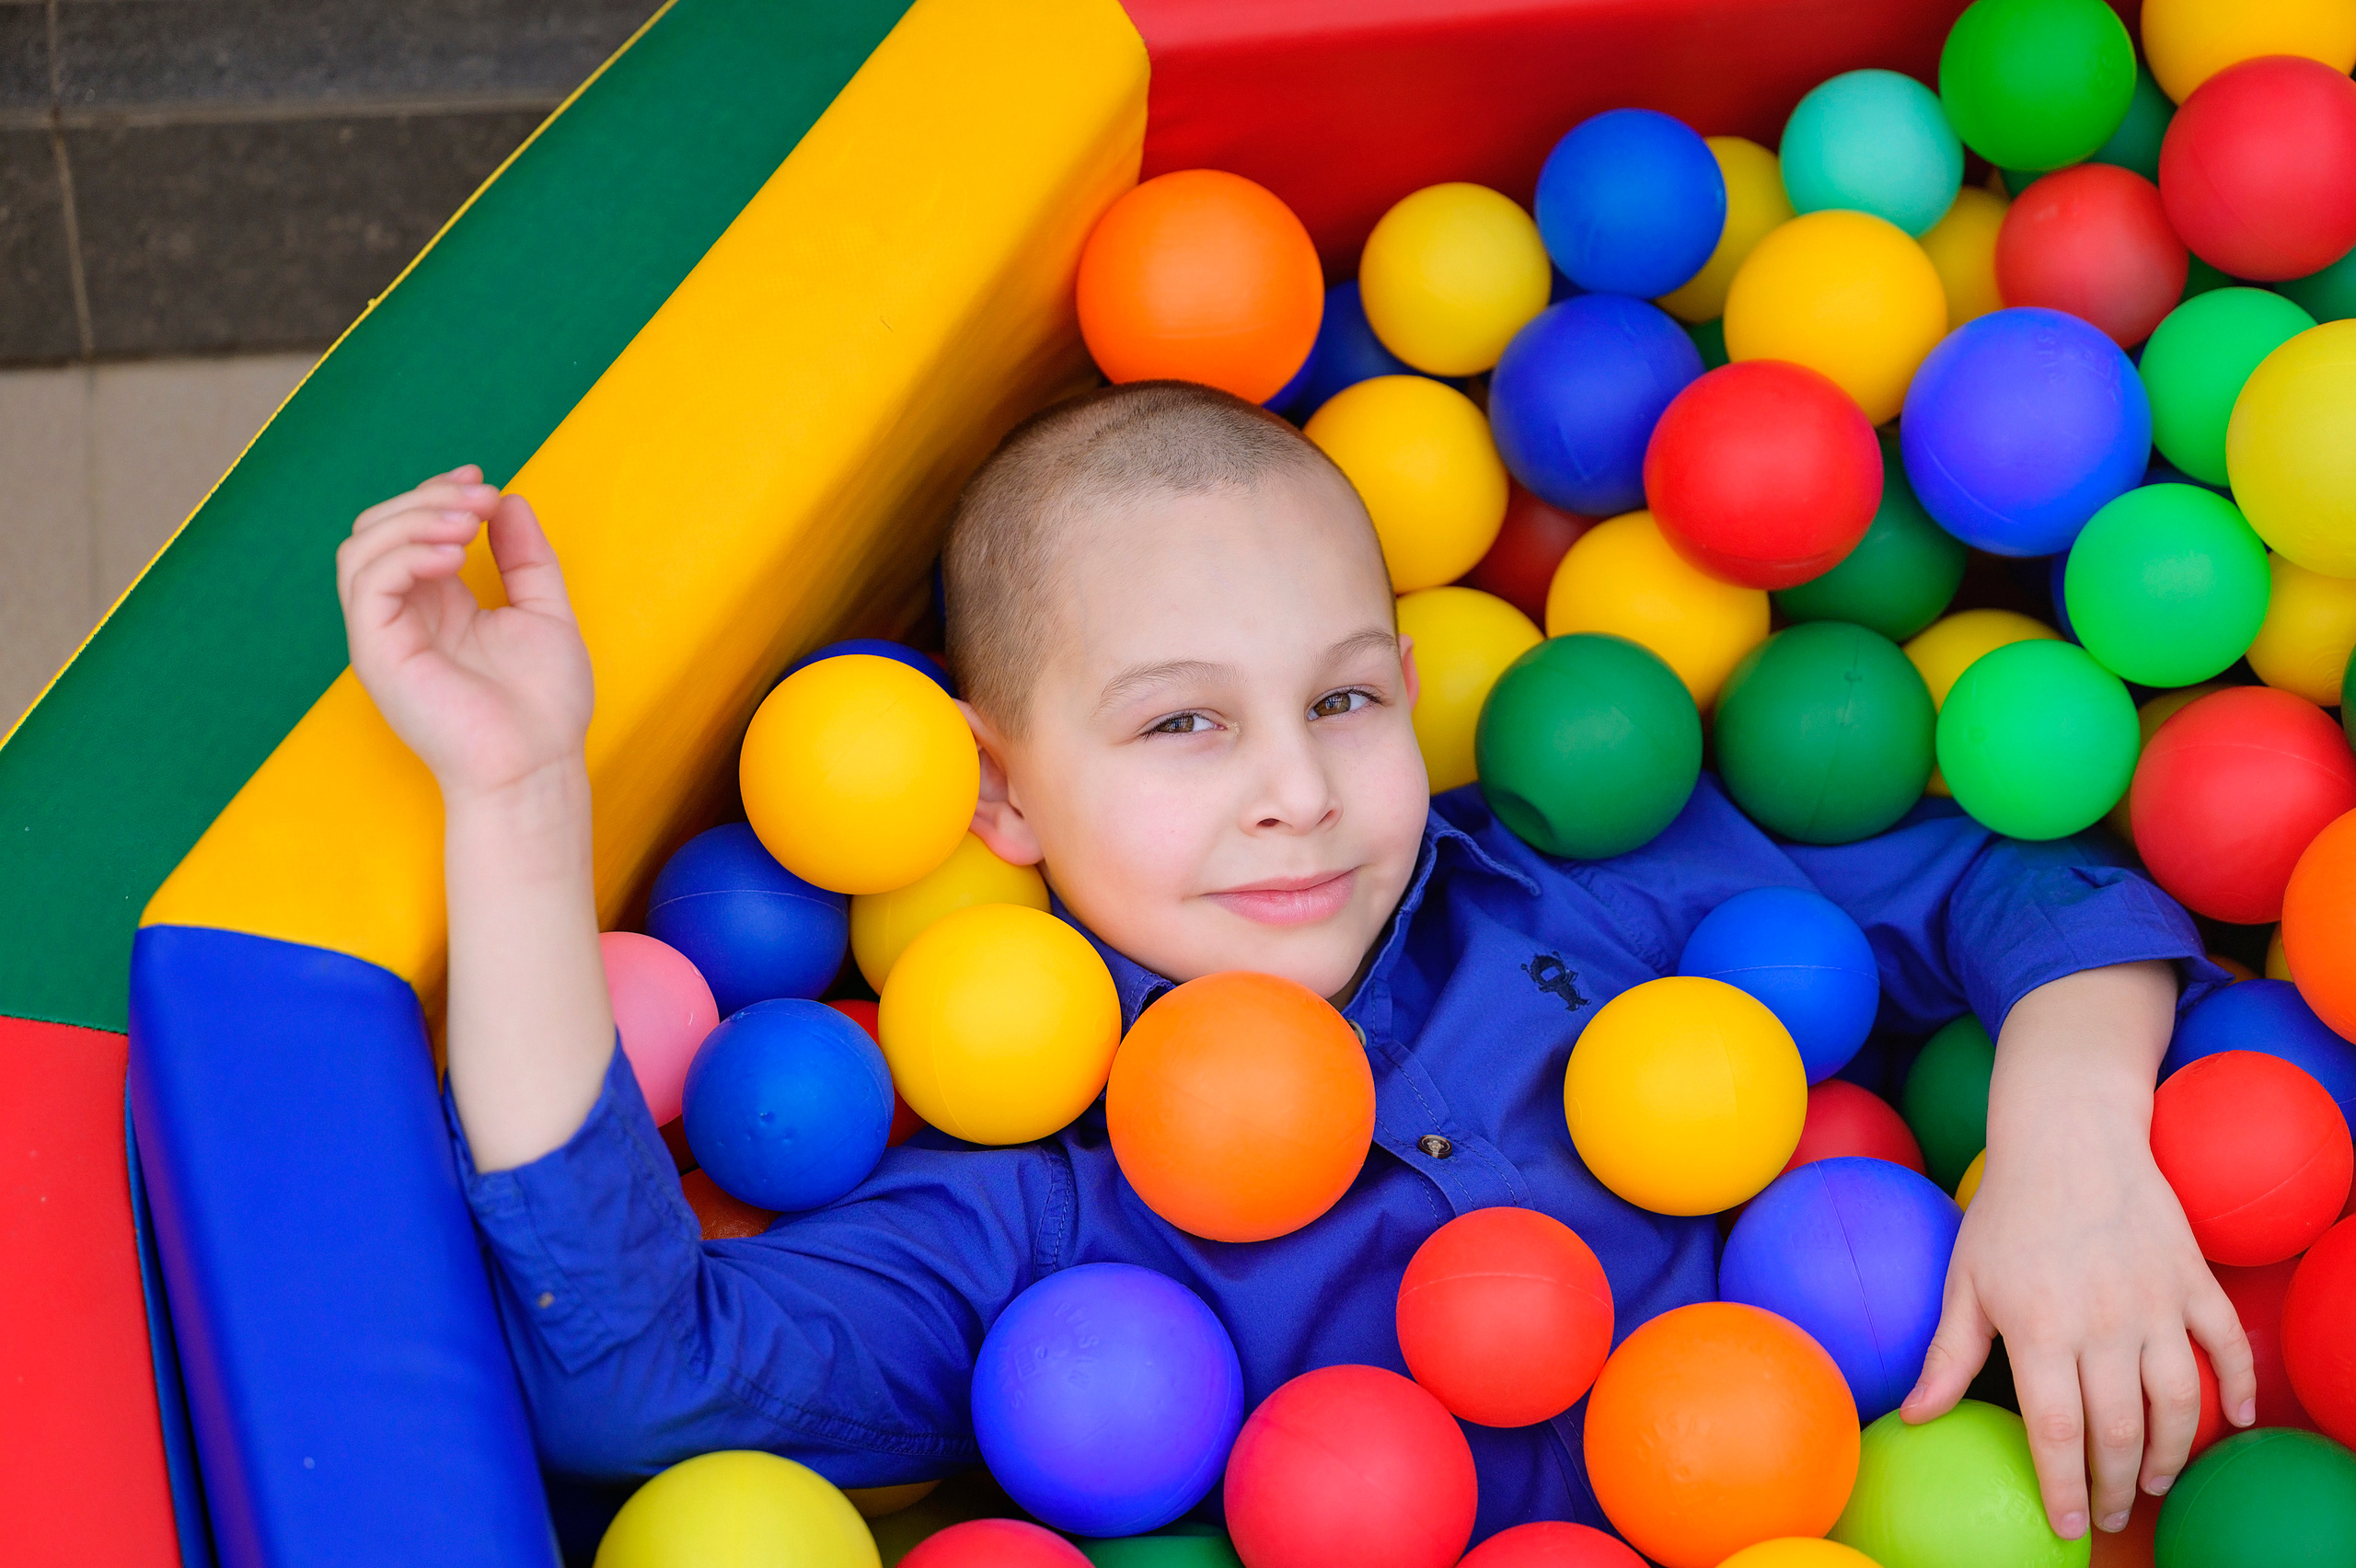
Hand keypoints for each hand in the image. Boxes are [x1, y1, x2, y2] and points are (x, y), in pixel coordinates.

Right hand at [336, 465, 592, 799]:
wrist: (538, 765)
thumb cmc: (544, 705)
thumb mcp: (544, 611)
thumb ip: (525, 557)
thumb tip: (509, 500)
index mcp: (436, 604)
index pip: (410, 530)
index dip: (437, 495)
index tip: (484, 481)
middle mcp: (402, 615)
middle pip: (378, 529)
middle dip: (426, 499)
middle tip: (480, 499)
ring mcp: (383, 634)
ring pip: (362, 547)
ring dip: (414, 519)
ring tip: (467, 524)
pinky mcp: (376, 653)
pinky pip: (368, 583)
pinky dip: (406, 555)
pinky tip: (454, 556)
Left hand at [1899, 964, 2256, 1540]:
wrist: (2068, 1134)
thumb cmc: (2007, 1212)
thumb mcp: (1965, 1280)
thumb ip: (1948, 1355)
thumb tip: (1916, 1417)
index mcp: (2039, 1326)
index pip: (2057, 1430)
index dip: (2063, 1486)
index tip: (2068, 1525)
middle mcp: (2102, 1320)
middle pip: (2119, 1429)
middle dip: (2115, 1485)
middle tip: (2111, 1511)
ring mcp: (2154, 1301)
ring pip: (2178, 1401)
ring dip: (2172, 1453)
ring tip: (2153, 1479)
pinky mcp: (2191, 1279)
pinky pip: (2227, 1346)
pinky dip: (2238, 1388)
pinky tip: (2234, 1420)